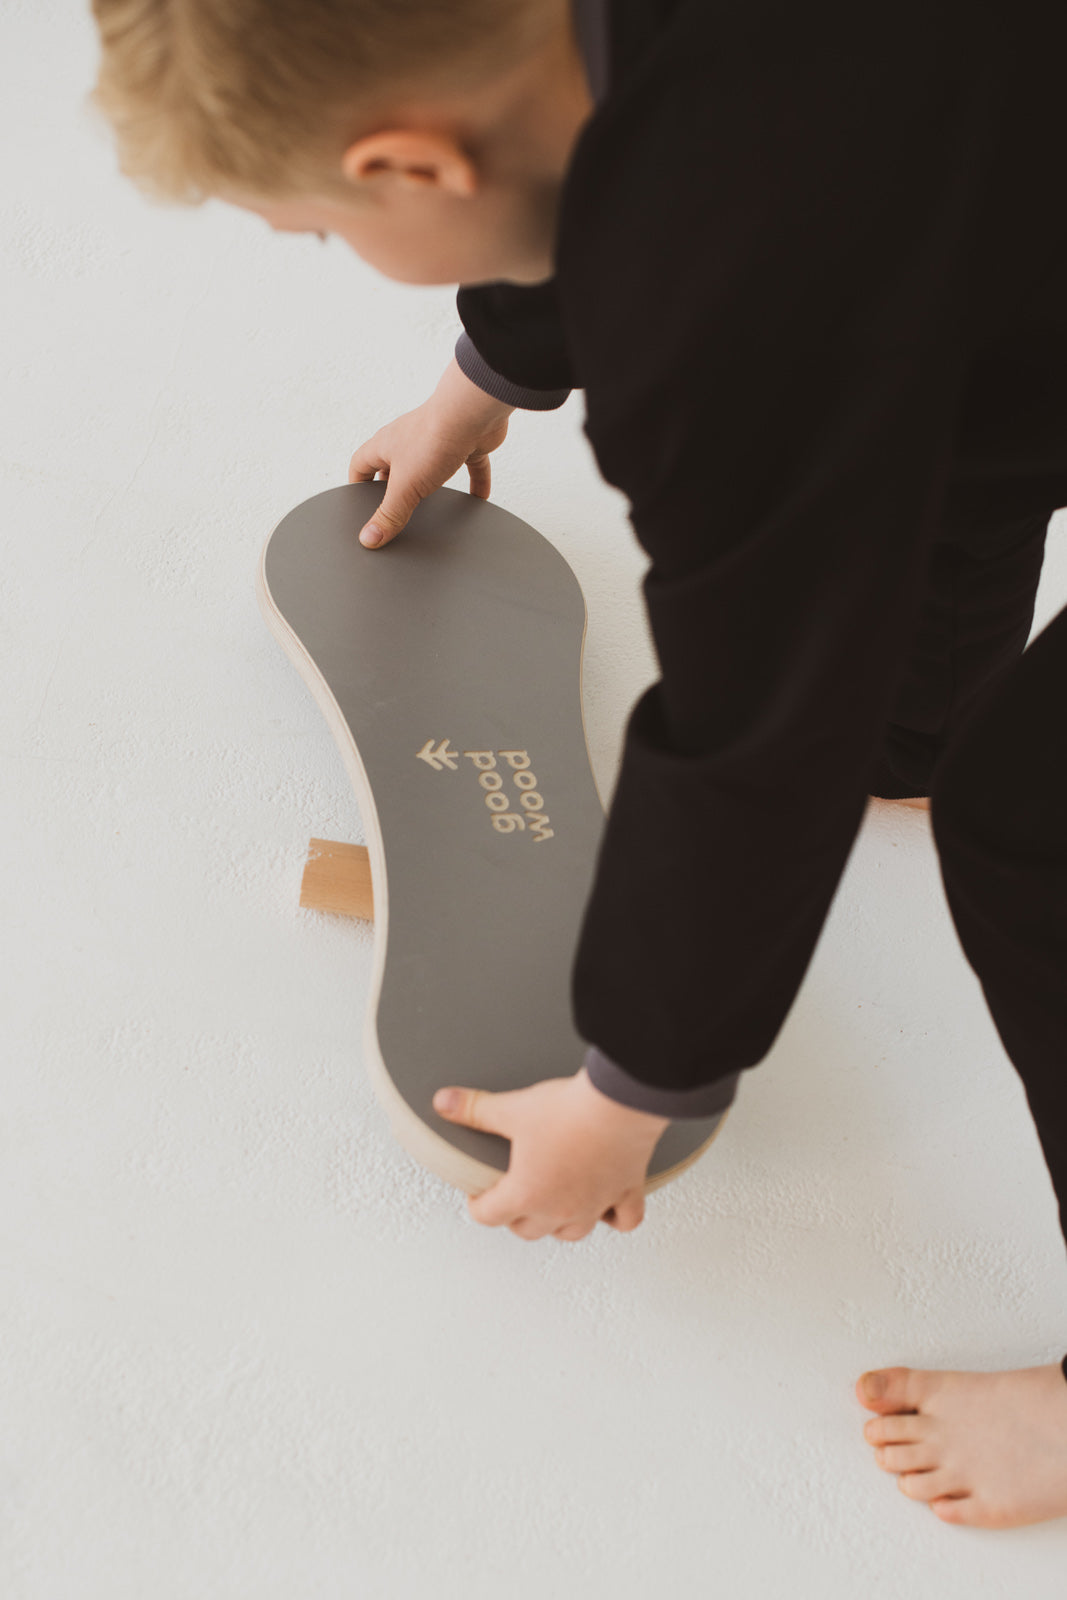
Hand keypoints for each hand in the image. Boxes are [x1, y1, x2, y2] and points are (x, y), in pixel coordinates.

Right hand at [348, 356, 514, 547]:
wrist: (472, 413)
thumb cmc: (433, 437)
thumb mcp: (404, 486)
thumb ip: (388, 514)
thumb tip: (368, 539)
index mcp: (385, 445)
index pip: (360, 464)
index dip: (357, 484)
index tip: (357, 502)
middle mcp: (408, 440)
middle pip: (393, 466)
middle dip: (393, 487)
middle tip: (393, 509)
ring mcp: (437, 441)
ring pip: (430, 466)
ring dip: (431, 485)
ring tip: (433, 506)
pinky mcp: (465, 444)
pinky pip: (469, 466)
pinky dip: (474, 483)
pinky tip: (478, 498)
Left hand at [432, 1067, 669, 1240]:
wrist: (620, 1102)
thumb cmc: (570, 1111)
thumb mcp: (513, 1108)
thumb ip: (475, 1109)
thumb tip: (445, 1103)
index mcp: (527, 1194)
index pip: (489, 1216)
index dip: (478, 1204)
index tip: (479, 1194)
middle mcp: (561, 1209)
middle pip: (528, 1230)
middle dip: (514, 1215)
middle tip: (510, 1196)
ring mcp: (595, 1205)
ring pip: (571, 1232)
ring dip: (558, 1223)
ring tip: (551, 1205)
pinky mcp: (625, 1193)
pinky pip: (623, 1220)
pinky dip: (614, 1218)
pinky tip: (607, 1208)